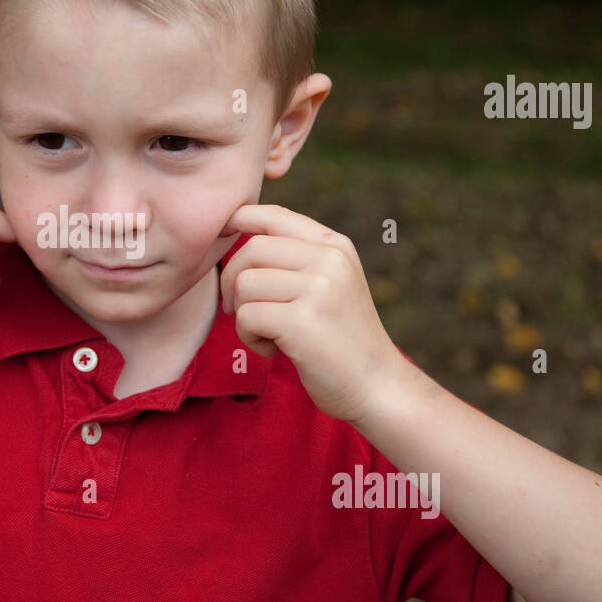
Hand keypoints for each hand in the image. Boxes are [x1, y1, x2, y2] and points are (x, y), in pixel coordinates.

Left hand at [219, 204, 403, 425]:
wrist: (378, 387)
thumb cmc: (341, 339)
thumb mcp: (331, 284)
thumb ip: (296, 257)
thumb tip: (238, 228)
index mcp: (335, 246)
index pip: (275, 215)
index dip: (240, 218)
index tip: (223, 232)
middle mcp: (330, 260)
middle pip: (252, 249)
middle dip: (233, 280)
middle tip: (240, 310)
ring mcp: (319, 289)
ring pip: (245, 283)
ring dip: (243, 315)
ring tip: (269, 335)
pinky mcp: (303, 322)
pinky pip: (247, 315)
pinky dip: (249, 337)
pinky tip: (272, 350)